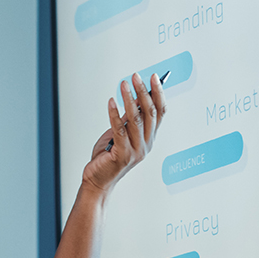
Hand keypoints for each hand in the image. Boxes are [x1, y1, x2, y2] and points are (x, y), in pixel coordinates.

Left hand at [82, 72, 166, 194]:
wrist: (98, 180)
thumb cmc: (108, 157)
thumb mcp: (121, 133)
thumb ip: (129, 118)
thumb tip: (135, 97)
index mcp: (149, 138)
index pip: (160, 112)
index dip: (158, 94)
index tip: (154, 77)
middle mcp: (146, 144)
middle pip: (150, 113)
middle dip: (144, 92)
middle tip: (136, 77)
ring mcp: (136, 150)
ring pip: (136, 119)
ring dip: (129, 98)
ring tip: (124, 85)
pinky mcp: (122, 154)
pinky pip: (119, 129)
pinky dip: (114, 114)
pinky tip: (111, 102)